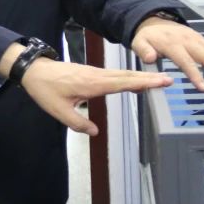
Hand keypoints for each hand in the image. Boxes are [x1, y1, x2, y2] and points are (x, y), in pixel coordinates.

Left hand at [18, 56, 171, 135]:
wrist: (34, 70)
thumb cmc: (45, 89)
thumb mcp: (59, 111)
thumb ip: (78, 123)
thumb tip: (95, 132)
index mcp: (92, 84)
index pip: (123, 83)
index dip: (142, 83)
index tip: (160, 82)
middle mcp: (97, 75)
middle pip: (127, 76)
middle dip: (148, 78)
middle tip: (169, 80)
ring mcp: (94, 72)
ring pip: (121, 74)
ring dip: (140, 76)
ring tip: (159, 80)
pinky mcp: (91, 72)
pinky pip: (114, 75)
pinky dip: (128, 77)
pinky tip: (134, 82)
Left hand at [132, 16, 203, 91]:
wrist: (154, 21)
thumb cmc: (148, 36)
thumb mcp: (139, 42)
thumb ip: (144, 51)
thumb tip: (150, 58)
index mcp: (172, 43)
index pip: (186, 61)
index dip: (196, 75)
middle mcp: (187, 40)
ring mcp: (196, 38)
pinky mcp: (201, 38)